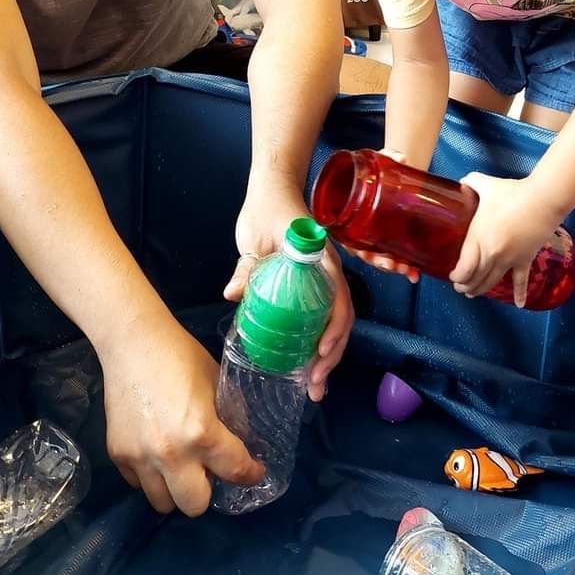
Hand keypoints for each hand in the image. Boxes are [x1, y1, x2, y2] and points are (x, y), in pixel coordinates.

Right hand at [98, 303, 263, 514]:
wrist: (133, 342)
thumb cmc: (181, 356)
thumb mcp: (217, 382)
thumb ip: (231, 415)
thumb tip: (243, 439)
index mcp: (202, 433)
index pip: (235, 472)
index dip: (250, 475)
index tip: (253, 473)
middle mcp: (171, 454)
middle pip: (194, 506)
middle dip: (207, 492)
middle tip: (209, 472)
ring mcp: (140, 458)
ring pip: (162, 503)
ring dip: (175, 489)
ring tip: (180, 466)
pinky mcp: (117, 455)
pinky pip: (138, 483)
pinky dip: (150, 476)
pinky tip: (155, 453)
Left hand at [227, 176, 354, 402]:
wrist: (274, 188)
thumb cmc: (267, 208)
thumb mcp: (254, 237)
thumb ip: (248, 265)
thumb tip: (232, 294)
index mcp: (320, 259)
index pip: (337, 297)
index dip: (333, 327)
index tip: (320, 353)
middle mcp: (328, 272)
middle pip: (341, 318)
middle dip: (332, 355)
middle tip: (314, 385)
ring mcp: (323, 279)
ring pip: (335, 322)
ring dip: (328, 356)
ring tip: (314, 387)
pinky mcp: (313, 285)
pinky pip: (323, 317)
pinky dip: (319, 343)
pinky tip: (308, 366)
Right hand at [346, 148, 419, 283]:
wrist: (397, 172)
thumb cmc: (381, 169)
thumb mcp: (382, 160)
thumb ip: (388, 155)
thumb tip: (401, 157)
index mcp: (352, 215)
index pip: (349, 237)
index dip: (357, 248)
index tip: (367, 253)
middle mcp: (364, 229)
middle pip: (368, 253)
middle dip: (380, 262)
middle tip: (392, 264)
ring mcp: (380, 235)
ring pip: (384, 258)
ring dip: (395, 267)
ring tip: (408, 270)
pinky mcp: (396, 238)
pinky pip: (399, 256)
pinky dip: (407, 267)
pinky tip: (415, 274)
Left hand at [451, 172, 564, 307]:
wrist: (541, 200)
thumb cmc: (512, 192)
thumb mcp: (486, 184)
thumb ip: (471, 182)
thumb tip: (462, 180)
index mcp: (478, 238)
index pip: (464, 268)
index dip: (457, 276)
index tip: (452, 276)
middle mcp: (492, 254)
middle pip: (475, 278)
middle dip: (465, 285)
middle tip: (460, 287)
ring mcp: (509, 259)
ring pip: (492, 282)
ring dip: (481, 290)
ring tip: (474, 294)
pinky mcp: (525, 259)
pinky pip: (521, 281)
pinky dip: (520, 294)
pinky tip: (519, 304)